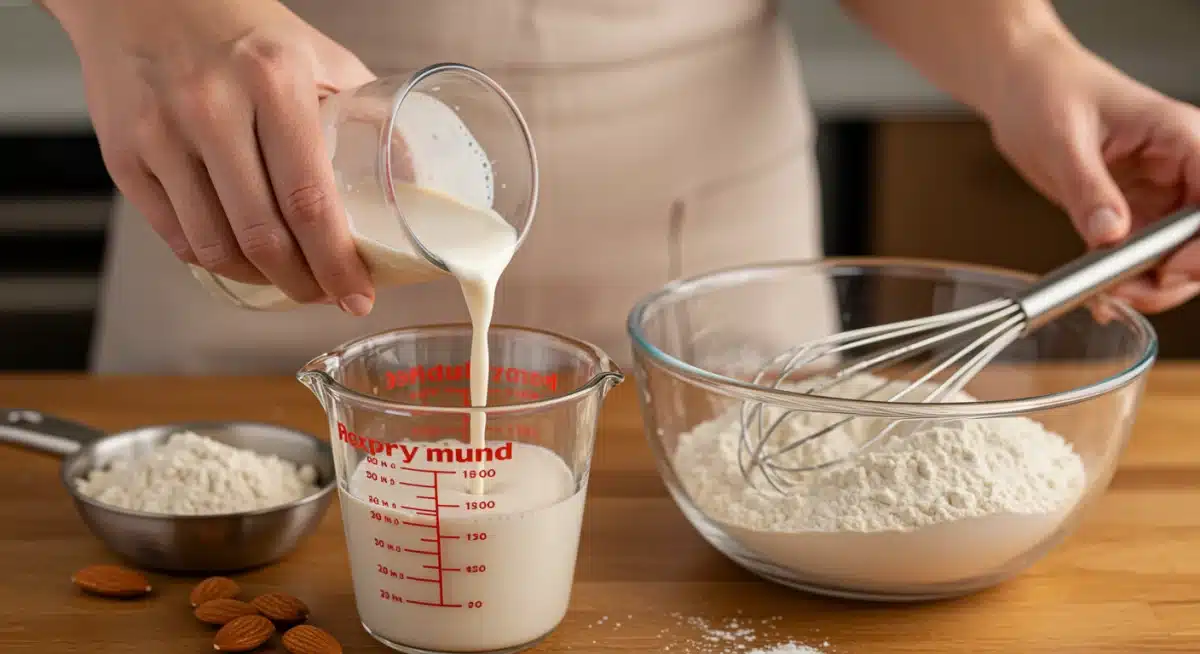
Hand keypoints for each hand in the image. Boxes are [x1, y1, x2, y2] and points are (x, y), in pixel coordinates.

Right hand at [46, 0, 376, 314]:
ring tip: (288, 281)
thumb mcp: (317, 55)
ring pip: (216, 247)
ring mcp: (161, 136)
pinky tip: (242, 258)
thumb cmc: (244, 31)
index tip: (359, 296)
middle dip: (303, 284)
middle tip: (327, 295)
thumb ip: (364, 112)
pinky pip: (176, 237)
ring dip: (260, 281)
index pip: (309, 199)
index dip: (337, 262)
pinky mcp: (124, 157)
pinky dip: (216, 261)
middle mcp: (211, 108)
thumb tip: (412, 177)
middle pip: (263, 236)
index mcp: (273, 81)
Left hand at [984, 37, 1199, 314]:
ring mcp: (1159, 193)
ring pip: (1176, 255)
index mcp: (1184, 139)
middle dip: (1175, 275)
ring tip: (1104, 296)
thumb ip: (1089, 189)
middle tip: (1126, 294)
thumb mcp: (1064, 141)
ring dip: (1148, 284)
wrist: (1019, 87)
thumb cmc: (1047, 91)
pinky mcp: (1132, 211)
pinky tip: (1098, 293)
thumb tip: (1109, 235)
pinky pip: (1141, 255)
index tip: (1171, 270)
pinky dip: (1124, 279)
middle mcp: (1181, 169)